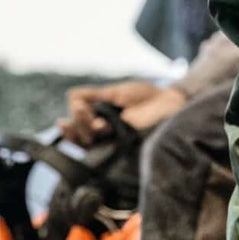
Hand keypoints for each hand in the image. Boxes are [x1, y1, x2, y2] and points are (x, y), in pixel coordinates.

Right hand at [59, 80, 187, 144]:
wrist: (168, 101)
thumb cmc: (144, 96)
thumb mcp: (115, 91)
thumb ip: (93, 95)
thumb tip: (70, 96)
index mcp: (100, 118)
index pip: (78, 123)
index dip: (74, 117)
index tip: (76, 105)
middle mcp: (103, 133)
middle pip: (78, 134)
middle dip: (77, 120)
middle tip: (82, 109)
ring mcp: (111, 141)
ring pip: (86, 142)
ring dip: (83, 127)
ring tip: (89, 116)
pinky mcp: (121, 146)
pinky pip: (102, 147)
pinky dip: (96, 136)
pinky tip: (98, 126)